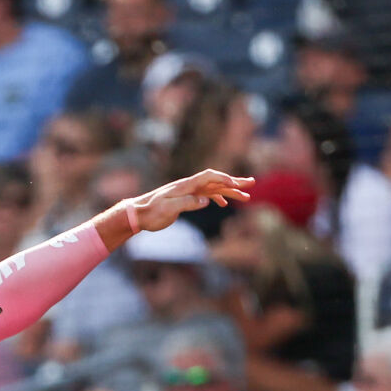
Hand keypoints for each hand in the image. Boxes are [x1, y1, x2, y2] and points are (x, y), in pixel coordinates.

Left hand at [131, 170, 254, 231]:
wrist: (138, 214)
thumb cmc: (151, 212)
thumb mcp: (167, 209)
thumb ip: (186, 203)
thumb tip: (205, 201)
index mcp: (186, 185)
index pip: (209, 177)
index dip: (224, 179)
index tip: (237, 185)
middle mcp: (190, 186)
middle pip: (216, 181)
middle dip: (235, 182)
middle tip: (252, 183)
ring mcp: (189, 192)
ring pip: (214, 189)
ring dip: (230, 192)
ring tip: (246, 197)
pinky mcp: (186, 199)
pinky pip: (206, 195)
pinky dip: (217, 198)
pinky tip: (223, 204)